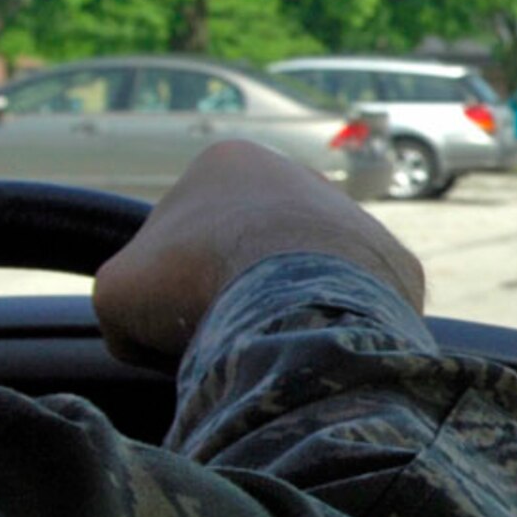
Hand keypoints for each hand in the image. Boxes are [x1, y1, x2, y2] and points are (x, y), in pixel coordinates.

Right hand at [94, 139, 424, 363]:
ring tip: (272, 352)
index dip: (172, 287)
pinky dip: (337, 333)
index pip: (188, 232)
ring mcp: (356, 218)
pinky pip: (359, 308)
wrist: (294, 303)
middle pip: (254, 251)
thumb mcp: (119, 292)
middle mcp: (302, 177)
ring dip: (290, 313)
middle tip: (224, 342)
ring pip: (310, 277)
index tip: (175, 325)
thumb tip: (144, 335)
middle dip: (237, 295)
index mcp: (230, 163)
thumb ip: (124, 302)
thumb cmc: (194, 283)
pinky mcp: (398, 266)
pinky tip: (318, 353)